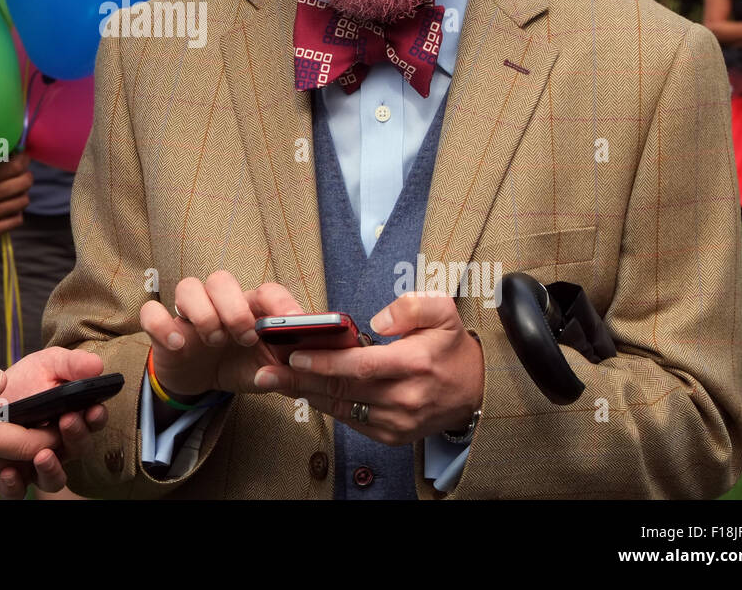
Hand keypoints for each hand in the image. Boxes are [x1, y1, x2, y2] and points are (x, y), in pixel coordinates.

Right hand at [0, 151, 32, 243]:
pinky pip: (15, 221)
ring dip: (20, 194)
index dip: (23, 159)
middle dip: (26, 175)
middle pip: (23, 183)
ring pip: (22, 201)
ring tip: (12, 193)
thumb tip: (7, 154)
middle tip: (20, 174)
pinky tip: (7, 209)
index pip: (14, 167)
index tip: (22, 157)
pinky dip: (15, 213)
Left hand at [0, 347, 108, 491]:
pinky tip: (9, 471)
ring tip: (43, 455)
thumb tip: (98, 365)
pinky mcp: (13, 477)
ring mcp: (38, 464)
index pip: (93, 422)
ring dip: (52, 469)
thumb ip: (71, 364)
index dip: (96, 417)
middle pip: (78, 449)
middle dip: (76, 435)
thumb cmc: (25, 381)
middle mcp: (60, 445)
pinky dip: (15, 485)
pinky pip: (17, 491)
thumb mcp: (47, 364)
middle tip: (67, 419)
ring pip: (53, 479)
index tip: (94, 408)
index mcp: (74, 417)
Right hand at [139, 271, 305, 398]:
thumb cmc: (240, 367)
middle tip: (245, 338)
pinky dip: (163, 326)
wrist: (202, 382)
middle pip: (221, 280)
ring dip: (204, 314)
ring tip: (214, 341)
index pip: (267, 290)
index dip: (280, 303)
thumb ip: (280, 372)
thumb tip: (282, 372)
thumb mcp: (265, 372)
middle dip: (235, 308)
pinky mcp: (164, 328)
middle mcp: (219, 302)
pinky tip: (179, 344)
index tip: (292, 322)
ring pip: (188, 286)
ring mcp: (189, 313)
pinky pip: (152, 313)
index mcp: (250, 307)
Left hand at [262, 293, 483, 445]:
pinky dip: (325, 406)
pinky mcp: (391, 435)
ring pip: (341, 408)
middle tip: (266, 372)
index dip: (324, 361)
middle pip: (342, 390)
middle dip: (299, 380)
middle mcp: (404, 397)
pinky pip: (350, 420)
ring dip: (305, 394)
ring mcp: (397, 421)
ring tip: (274, 381)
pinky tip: (304, 391)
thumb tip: (377, 321)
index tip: (294, 354)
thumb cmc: (450, 346)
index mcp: (414, 364)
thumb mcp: (443, 311)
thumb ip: (411, 306)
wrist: (475, 391)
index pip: (360, 365)